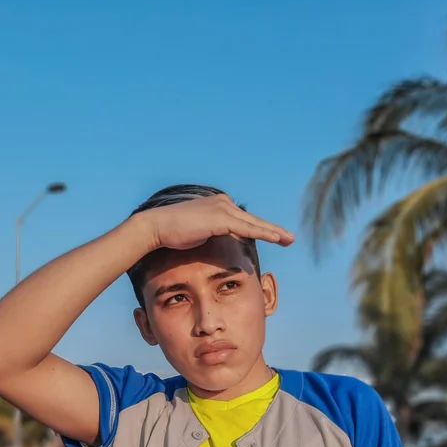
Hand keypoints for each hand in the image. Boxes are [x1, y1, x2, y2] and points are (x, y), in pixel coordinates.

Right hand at [139, 193, 294, 252]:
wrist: (156, 227)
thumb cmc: (172, 234)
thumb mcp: (198, 234)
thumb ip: (211, 234)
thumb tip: (217, 242)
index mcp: (218, 205)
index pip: (243, 220)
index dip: (259, 229)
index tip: (273, 237)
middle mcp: (222, 203)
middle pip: (253, 220)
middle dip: (272, 230)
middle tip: (289, 238)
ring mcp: (222, 208)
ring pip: (254, 223)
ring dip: (274, 232)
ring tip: (289, 239)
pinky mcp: (220, 218)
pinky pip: (247, 228)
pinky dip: (263, 233)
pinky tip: (276, 238)